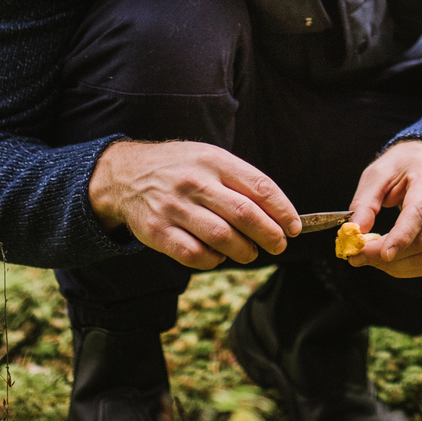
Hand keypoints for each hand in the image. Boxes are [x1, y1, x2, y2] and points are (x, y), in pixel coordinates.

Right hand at [88, 140, 300, 269]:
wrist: (127, 175)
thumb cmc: (181, 169)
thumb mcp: (210, 159)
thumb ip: (241, 182)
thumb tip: (279, 214)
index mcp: (214, 161)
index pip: (260, 187)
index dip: (283, 210)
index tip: (294, 227)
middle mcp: (195, 182)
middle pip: (245, 214)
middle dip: (270, 235)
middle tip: (279, 244)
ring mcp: (175, 207)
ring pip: (222, 238)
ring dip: (245, 251)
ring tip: (251, 252)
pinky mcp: (158, 232)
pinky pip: (195, 255)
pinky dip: (214, 261)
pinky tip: (219, 256)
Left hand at [344, 140, 421, 278]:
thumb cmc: (402, 164)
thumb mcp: (378, 172)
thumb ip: (365, 202)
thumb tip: (355, 232)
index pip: (419, 213)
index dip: (401, 237)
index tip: (382, 254)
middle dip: (387, 254)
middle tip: (356, 255)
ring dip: (395, 265)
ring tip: (368, 258)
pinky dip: (404, 266)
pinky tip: (386, 260)